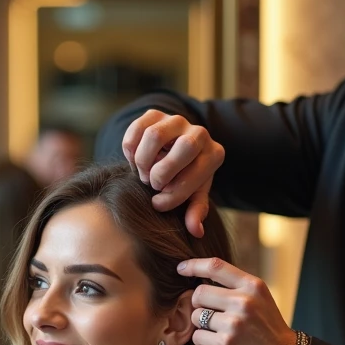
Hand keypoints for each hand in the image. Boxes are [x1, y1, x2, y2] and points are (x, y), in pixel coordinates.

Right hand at [122, 110, 224, 237]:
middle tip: (152, 185)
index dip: (173, 195)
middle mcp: (200, 132)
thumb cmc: (186, 177)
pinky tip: (134, 161)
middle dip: (161, 173)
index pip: (195, 174)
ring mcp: (176, 120)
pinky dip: (130, 151)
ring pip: (154, 137)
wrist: (174, 149)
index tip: (158, 204)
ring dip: (143, 162)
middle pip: (184, 147)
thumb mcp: (193, 194)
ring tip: (143, 174)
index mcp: (214, 154)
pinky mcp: (154, 113)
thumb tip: (196, 231)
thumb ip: (195, 211)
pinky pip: (135, 130)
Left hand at [178, 258, 295, 344]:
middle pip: (199, 293)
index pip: (215, 267)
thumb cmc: (266, 327)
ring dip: (201, 324)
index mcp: (252, 286)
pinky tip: (219, 343)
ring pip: (195, 316)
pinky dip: (203, 341)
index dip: (193, 265)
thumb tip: (200, 276)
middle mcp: (244, 302)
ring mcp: (234, 324)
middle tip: (211, 314)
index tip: (181, 268)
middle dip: (199, 304)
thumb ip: (235, 286)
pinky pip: (197, 336)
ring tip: (220, 330)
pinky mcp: (225, 344)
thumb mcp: (259, 298)